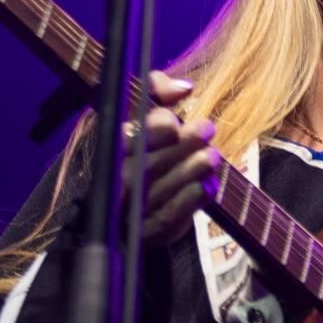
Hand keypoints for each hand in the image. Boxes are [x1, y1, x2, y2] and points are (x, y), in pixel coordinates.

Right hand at [124, 70, 220, 245]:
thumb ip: (156, 89)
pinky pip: (168, 219)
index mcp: (110, 147)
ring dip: (190, 172)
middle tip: (207, 129)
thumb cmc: (142, 143)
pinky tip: (207, 185)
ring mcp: (130, 210)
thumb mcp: (141, 109)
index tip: (174, 121)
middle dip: (181, 146)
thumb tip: (185, 89)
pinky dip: (190, 202)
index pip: (127, 139)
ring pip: (159, 192)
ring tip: (212, 155)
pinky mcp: (146, 232)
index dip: (152, 130)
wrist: (129, 198)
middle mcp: (116, 180)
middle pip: (148, 165)